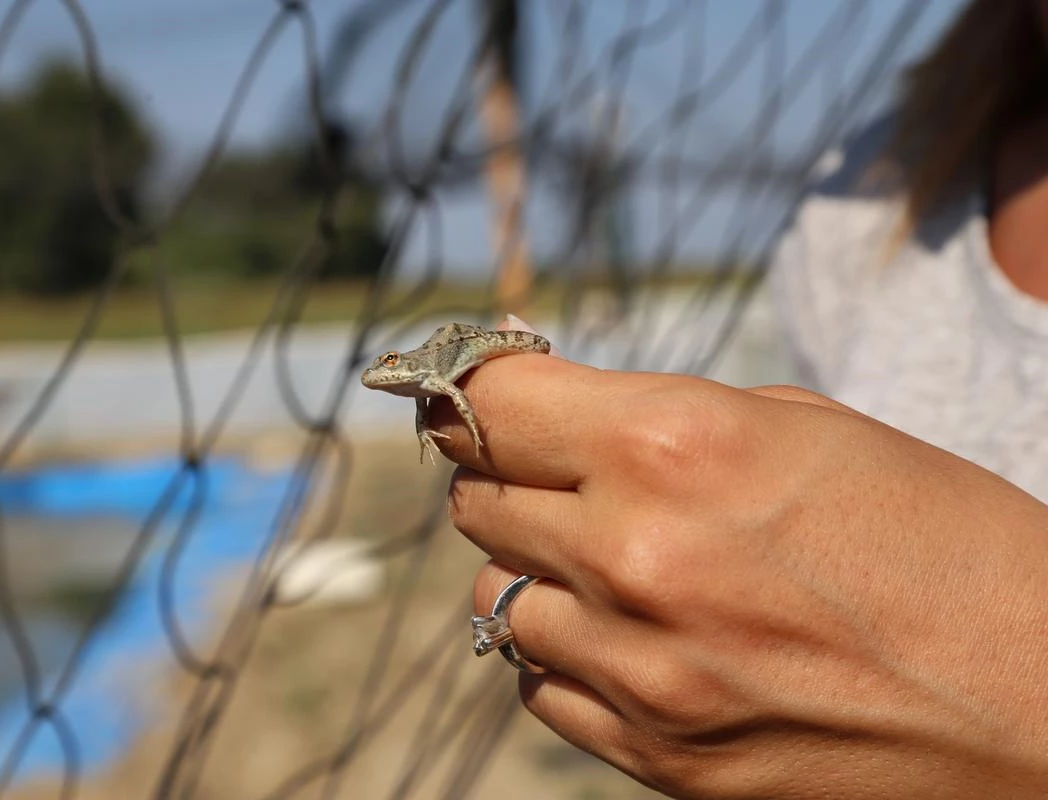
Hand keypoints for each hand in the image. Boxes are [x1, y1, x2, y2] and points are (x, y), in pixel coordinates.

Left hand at [437, 322, 1047, 798]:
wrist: (1037, 700)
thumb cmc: (936, 537)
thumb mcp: (799, 427)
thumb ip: (653, 419)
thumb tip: (551, 425)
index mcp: (676, 444)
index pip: (492, 403)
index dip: (472, 390)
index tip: (473, 391)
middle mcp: (635, 555)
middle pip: (478, 498)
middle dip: (509, 474)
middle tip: (561, 471)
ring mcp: (639, 670)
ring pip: (498, 595)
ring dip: (539, 568)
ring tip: (617, 561)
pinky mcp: (654, 754)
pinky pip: (537, 684)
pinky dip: (564, 650)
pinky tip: (631, 634)